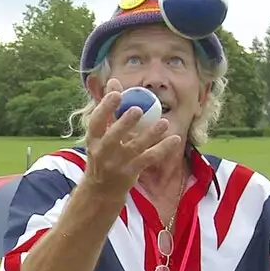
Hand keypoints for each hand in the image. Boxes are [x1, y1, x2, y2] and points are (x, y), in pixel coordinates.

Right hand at [84, 78, 183, 197]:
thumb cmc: (103, 154)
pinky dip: (163, 149)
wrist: (101, 190)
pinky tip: (175, 139)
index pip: (96, 122)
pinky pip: (149, 158)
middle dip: (125, 124)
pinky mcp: (131, 172)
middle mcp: (103, 152)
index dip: (105, 107)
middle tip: (138, 109)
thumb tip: (114, 81)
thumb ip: (108, 109)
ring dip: (150, 135)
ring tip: (163, 123)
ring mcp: (118, 164)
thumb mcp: (100, 134)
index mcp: (93, 140)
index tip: (117, 93)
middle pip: (114, 137)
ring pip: (136, 148)